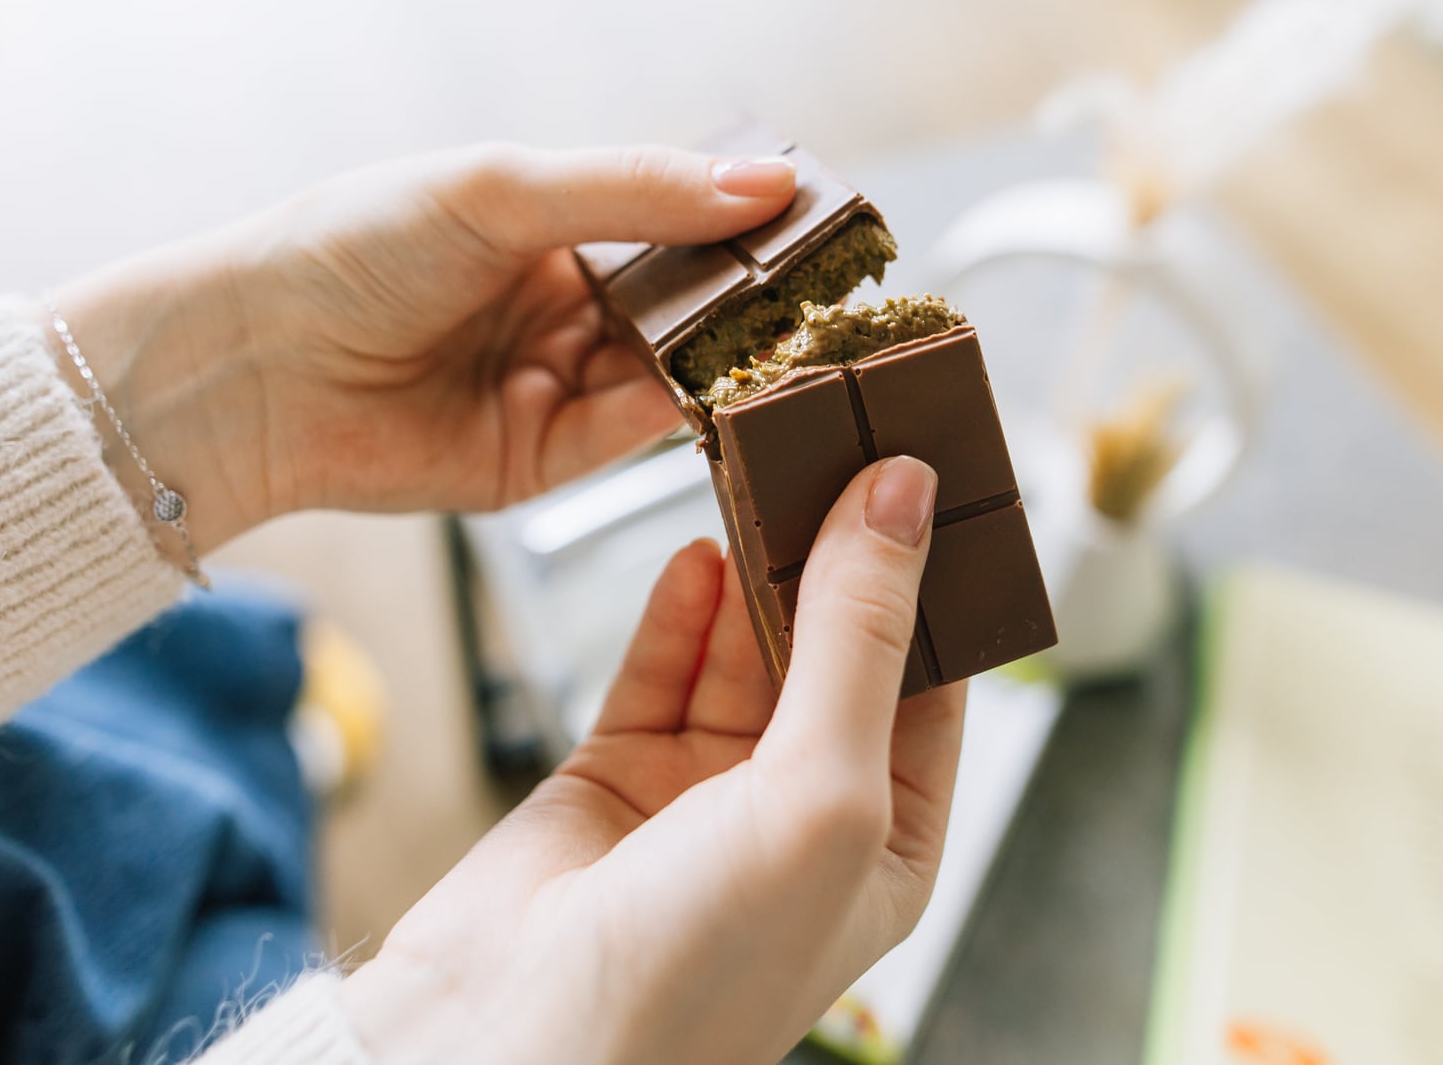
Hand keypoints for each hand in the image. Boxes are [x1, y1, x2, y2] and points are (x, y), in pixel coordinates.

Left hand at [51, 144, 797, 549]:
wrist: (250, 362)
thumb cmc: (352, 248)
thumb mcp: (500, 190)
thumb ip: (634, 190)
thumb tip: (767, 186)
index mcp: (549, 228)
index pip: (672, 221)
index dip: (738, 218)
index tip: (816, 210)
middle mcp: (560, 309)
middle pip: (683, 303)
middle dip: (745, 294)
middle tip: (824, 281)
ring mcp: (552, 387)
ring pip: (668, 371)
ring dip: (721, 355)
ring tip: (785, 332)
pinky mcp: (537, 463)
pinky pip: (627, 435)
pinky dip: (675, 412)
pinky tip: (713, 385)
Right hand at [339, 456, 964, 1064]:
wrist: (508, 1049)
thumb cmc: (697, 973)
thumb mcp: (823, 792)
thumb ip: (858, 637)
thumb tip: (903, 498)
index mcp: (886, 841)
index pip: (934, 679)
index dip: (934, 574)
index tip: (930, 466)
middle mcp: (801, 814)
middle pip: (835, 647)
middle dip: (835, 551)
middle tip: (837, 440)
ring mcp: (705, 792)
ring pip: (744, 644)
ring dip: (756, 562)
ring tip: (763, 466)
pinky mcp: (614, 772)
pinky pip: (660, 665)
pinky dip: (678, 607)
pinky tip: (695, 549)